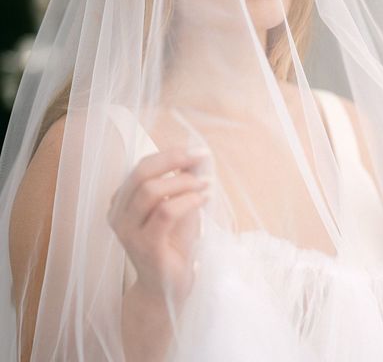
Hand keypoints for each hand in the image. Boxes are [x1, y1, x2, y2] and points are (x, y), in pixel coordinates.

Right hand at [107, 146, 211, 306]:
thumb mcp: (178, 206)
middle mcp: (118, 214)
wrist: (168, 288)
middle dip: (173, 160)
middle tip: (200, 157)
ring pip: (151, 191)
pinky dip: (187, 200)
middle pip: (141, 174)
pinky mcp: (145, 247)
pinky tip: (203, 198)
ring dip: (183, 181)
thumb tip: (196, 156)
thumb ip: (182, 182)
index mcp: (122, 201)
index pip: (141, 167)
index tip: (197, 151)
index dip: (169, 154)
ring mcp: (128, 232)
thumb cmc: (172, 244)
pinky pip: (165, 213)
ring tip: (206, 183)